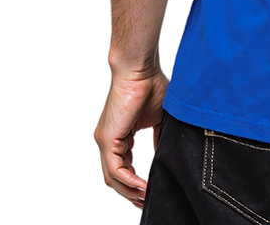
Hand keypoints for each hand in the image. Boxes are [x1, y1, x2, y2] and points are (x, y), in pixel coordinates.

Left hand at [94, 66, 168, 208]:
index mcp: (119, 135)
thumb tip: (164, 154)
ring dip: (130, 191)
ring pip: (113, 177)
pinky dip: (129, 181)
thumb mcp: (158, 118)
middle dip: (131, 193)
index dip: (135, 183)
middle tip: (146, 202)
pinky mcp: (106, 138)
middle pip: (116, 177)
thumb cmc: (150, 84)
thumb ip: (158, 138)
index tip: (149, 191)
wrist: (140, 68)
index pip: (123, 167)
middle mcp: (108, 139)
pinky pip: (115, 169)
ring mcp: (105, 140)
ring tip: (146, 198)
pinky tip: (143, 187)